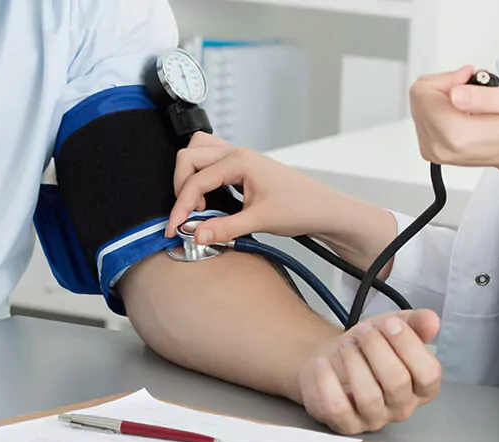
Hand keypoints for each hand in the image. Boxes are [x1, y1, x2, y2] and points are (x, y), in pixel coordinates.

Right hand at [165, 133, 392, 254]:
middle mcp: (236, 152)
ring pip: (198, 150)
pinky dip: (201, 173)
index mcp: (239, 161)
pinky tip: (210, 197)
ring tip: (198, 203)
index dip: (181, 207)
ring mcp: (239, 156)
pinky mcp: (243, 164)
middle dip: (181, 186)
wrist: (323, 208)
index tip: (174, 228)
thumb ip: (225, 227)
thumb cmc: (300, 208)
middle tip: (189, 214)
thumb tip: (196, 234)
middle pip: (188, 157)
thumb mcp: (260, 221)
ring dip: (189, 174)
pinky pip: (210, 157)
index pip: (195, 181)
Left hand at [298, 310, 441, 433]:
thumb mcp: (393, 327)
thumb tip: (432, 320)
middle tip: (363, 332)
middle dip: (377, 348)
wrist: (331, 359)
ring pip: (369, 397)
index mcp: (421, 386)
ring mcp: (373, 418)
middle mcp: (401, 407)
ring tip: (345, 345)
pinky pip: (337, 407)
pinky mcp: (344, 423)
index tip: (390, 323)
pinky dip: (327, 381)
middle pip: (397, 382)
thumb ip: (415, 322)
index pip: (429, 374)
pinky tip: (323, 363)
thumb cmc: (367, 348)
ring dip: (354, 362)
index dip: (409, 345)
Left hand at [409, 66, 498, 219]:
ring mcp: (431, 150)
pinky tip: (461, 111)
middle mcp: (438, 146)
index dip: (446, 78)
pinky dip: (439, 106)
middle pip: (418, 96)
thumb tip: (454, 94)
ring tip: (469, 100)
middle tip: (470, 88)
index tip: (468, 80)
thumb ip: (483, 96)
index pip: (423, 92)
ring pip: (419, 103)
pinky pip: (421, 115)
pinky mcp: (429, 148)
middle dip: (443, 84)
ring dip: (441, 94)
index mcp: (456, 135)